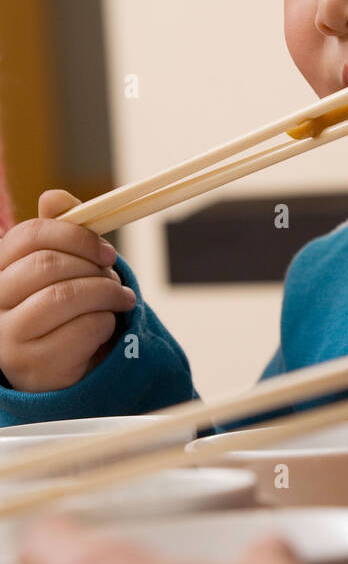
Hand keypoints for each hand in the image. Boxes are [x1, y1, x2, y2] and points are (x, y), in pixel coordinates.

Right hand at [0, 190, 135, 390]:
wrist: (62, 366)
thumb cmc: (63, 308)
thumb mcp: (62, 267)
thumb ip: (60, 230)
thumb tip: (54, 197)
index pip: (29, 235)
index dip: (76, 236)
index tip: (107, 251)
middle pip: (47, 264)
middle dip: (94, 268)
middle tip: (115, 277)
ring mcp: (8, 338)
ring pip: (64, 296)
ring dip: (106, 293)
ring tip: (121, 298)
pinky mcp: (33, 367)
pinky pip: (81, 330)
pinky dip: (105, 322)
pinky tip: (107, 325)